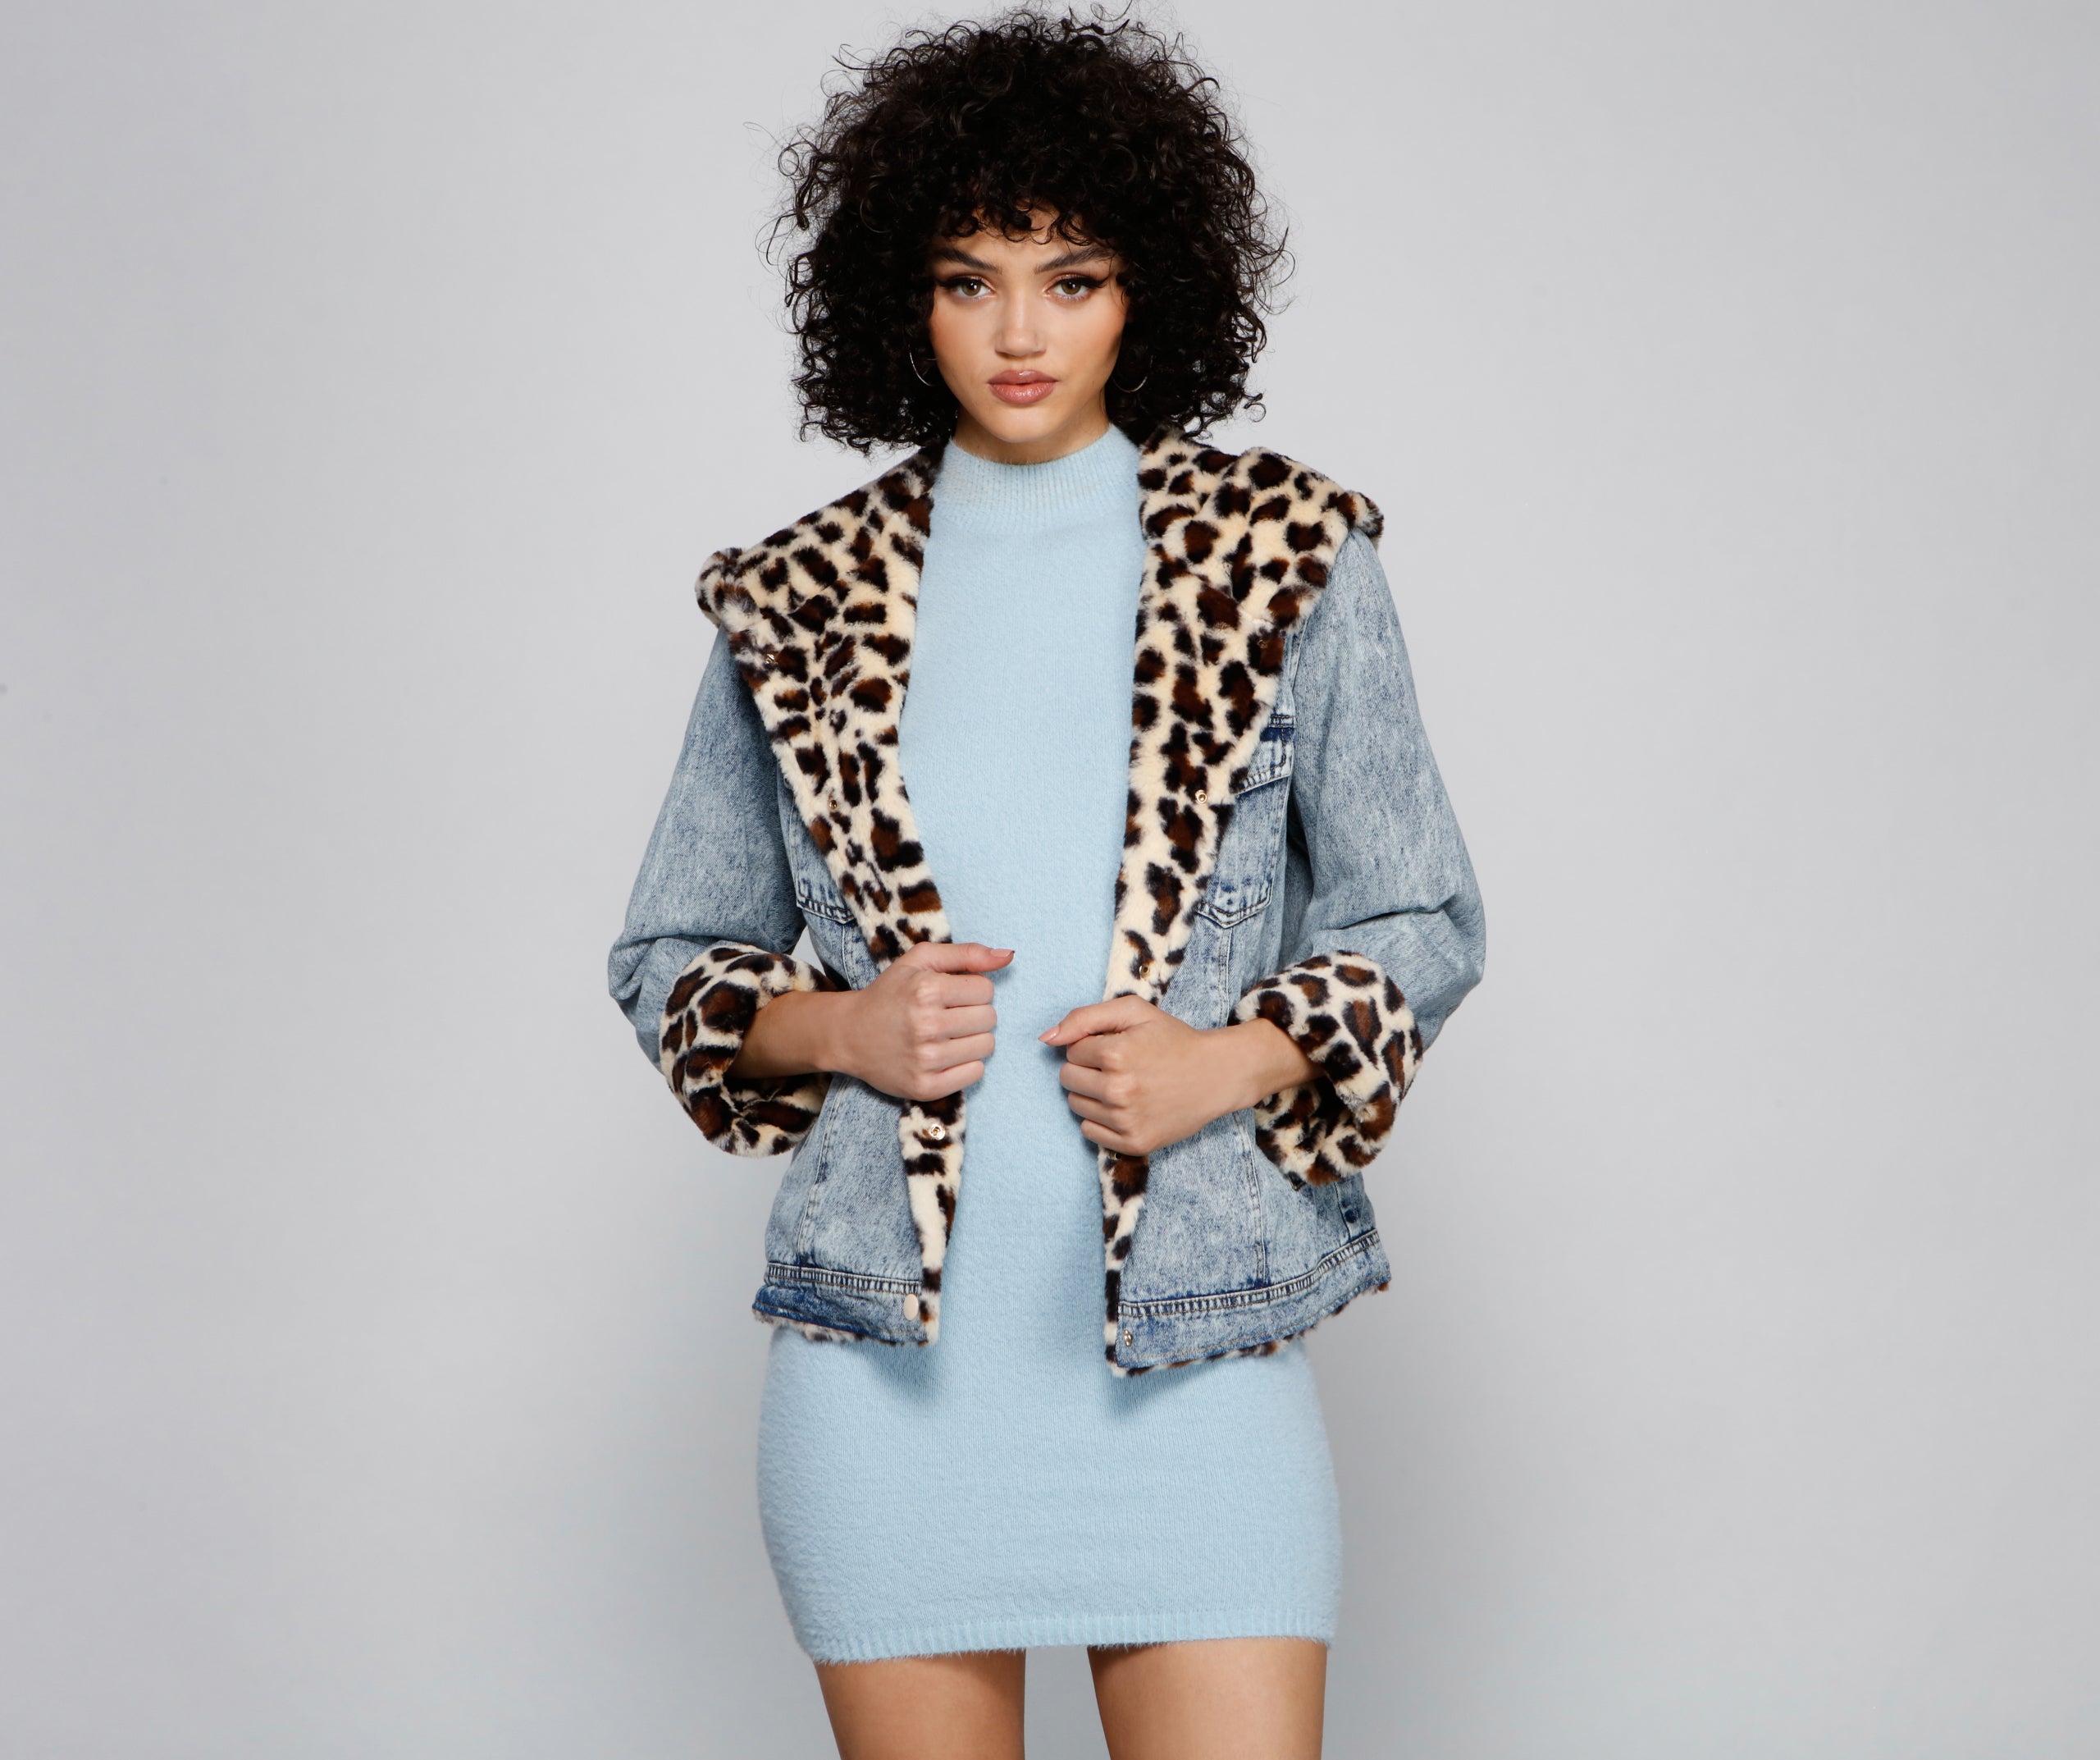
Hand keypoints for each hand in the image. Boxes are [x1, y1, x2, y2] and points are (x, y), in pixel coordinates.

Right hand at [833, 940, 1010, 1101]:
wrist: (850, 1035)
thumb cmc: (890, 994)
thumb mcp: (920, 961)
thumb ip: (966, 953)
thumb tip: (1008, 956)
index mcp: (926, 990)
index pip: (986, 989)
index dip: (971, 990)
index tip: (950, 995)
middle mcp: (927, 1025)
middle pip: (990, 1018)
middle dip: (974, 1014)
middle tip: (948, 1016)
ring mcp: (926, 1059)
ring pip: (987, 1046)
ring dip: (972, 1039)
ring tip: (946, 1036)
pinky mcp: (926, 1086)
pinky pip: (976, 1073)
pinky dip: (966, 1064)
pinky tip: (945, 1056)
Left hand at [1040, 996, 1312, 1156]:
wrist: (1216, 1075)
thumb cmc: (1172, 1039)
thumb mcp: (1133, 1011)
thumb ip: (1084, 1017)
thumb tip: (1046, 1039)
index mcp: (1115, 1054)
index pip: (1070, 1050)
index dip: (1091, 1045)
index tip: (1117, 1046)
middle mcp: (1118, 1090)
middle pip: (1067, 1078)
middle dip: (1086, 1069)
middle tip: (1119, 1066)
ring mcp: (1126, 1120)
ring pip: (1075, 1105)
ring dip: (1092, 1094)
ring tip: (1124, 1085)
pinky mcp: (1134, 1143)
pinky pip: (1089, 1132)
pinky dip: (1101, 1119)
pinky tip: (1125, 1107)